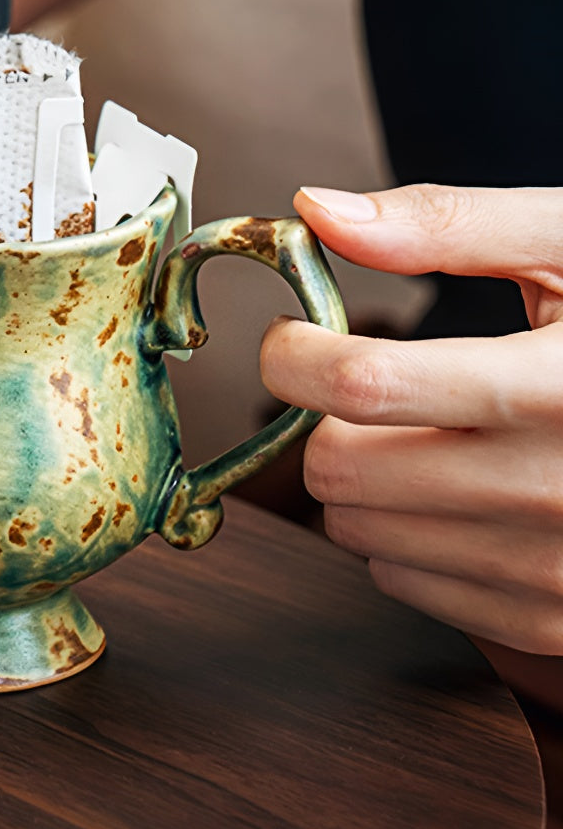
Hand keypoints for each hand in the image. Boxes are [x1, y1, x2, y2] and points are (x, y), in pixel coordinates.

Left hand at [260, 184, 562, 654]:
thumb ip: (447, 225)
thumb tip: (317, 212)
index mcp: (557, 388)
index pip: (364, 385)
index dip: (295, 353)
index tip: (293, 336)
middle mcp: (555, 490)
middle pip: (342, 471)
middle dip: (323, 419)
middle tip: (359, 385)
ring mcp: (552, 567)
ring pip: (358, 531)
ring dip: (359, 479)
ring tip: (418, 434)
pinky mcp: (549, 616)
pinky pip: (403, 582)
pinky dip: (402, 534)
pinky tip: (454, 491)